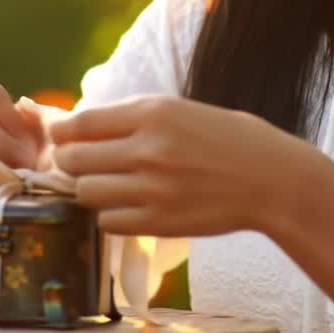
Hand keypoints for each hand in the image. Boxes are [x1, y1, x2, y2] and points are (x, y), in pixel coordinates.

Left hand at [48, 95, 305, 236]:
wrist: (273, 179)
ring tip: (103, 186)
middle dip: (68, 163)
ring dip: (88, 190)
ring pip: (86, 193)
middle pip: (74, 160)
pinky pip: (108, 222)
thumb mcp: (181, 110)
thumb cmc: (230, 138)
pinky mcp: (160, 222)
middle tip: (76, 165)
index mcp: (152, 113)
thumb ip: (135, 118)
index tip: (60, 138)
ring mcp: (153, 189)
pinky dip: (109, 215)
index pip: (81, 122)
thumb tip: (84, 127)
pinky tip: (126, 206)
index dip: (62, 132)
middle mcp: (147, 149)